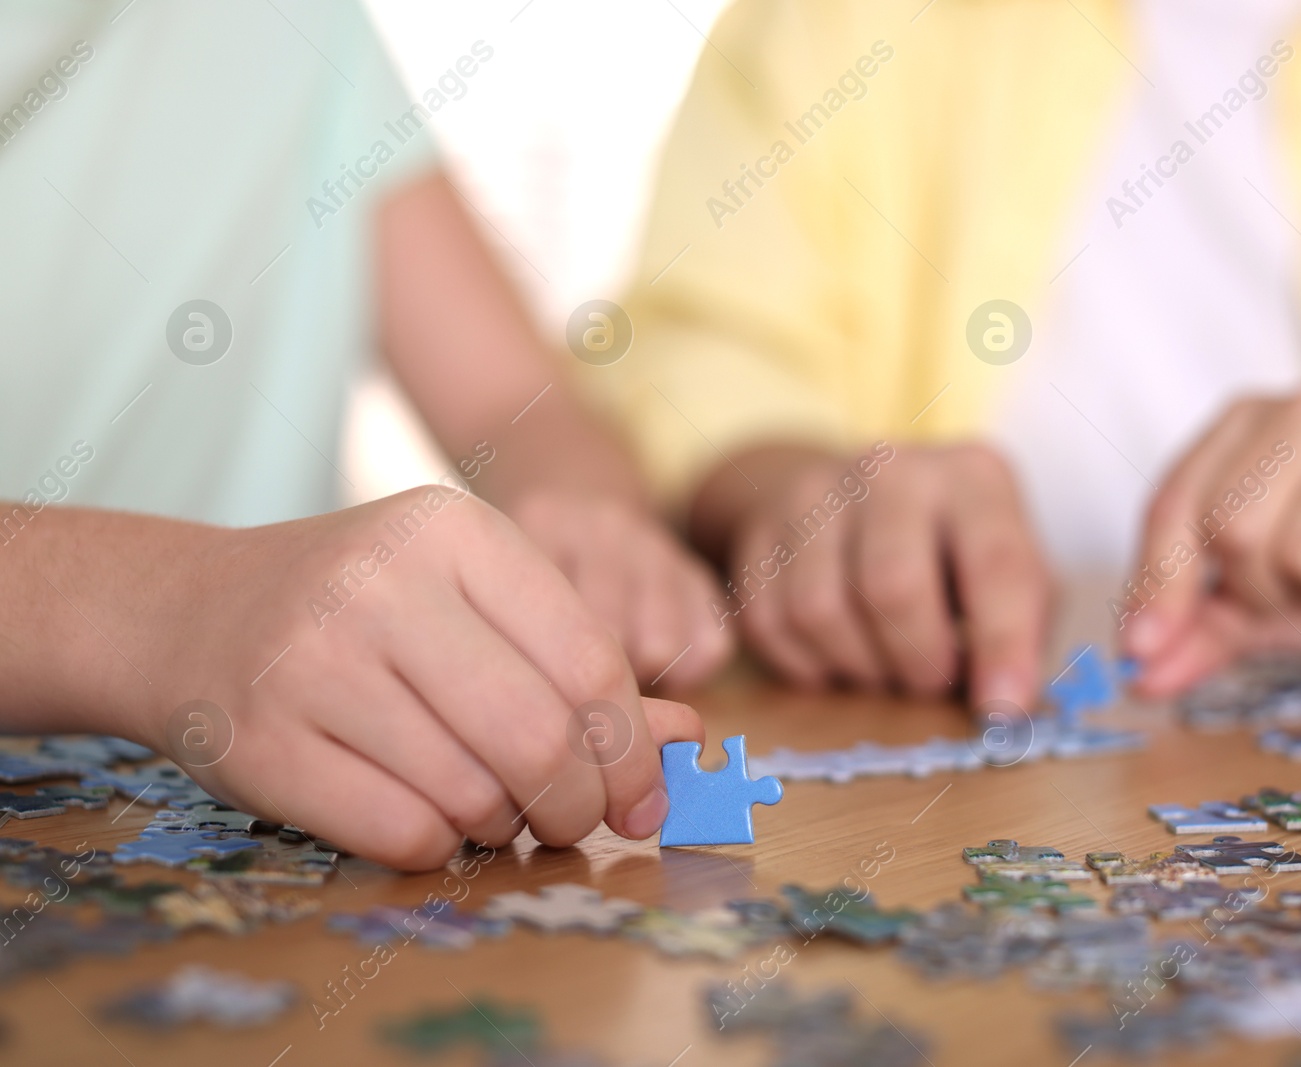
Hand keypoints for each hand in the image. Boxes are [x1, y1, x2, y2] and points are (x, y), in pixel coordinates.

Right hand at [146, 486, 703, 869]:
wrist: (184, 610)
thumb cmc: (362, 606)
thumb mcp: (470, 600)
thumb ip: (575, 662)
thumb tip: (684, 739)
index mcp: (454, 530)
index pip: (589, 661)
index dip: (633, 748)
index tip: (645, 796)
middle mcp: (383, 585)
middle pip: (539, 736)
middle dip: (580, 804)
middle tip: (578, 823)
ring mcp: (313, 662)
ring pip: (473, 793)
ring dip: (504, 826)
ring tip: (494, 809)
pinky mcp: (261, 742)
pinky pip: (403, 833)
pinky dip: (438, 847)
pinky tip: (429, 818)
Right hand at [693, 442, 1050, 706]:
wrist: (860, 499)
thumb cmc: (957, 556)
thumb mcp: (1014, 575)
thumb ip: (1023, 633)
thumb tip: (1005, 705)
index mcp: (973, 478)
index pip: (996, 564)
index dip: (1002, 646)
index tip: (1000, 711)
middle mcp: (892, 471)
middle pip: (891, 587)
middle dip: (915, 660)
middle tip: (929, 684)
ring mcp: (816, 494)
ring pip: (819, 610)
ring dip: (857, 667)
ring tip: (884, 668)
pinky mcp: (761, 531)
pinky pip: (767, 623)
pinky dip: (805, 665)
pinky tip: (837, 658)